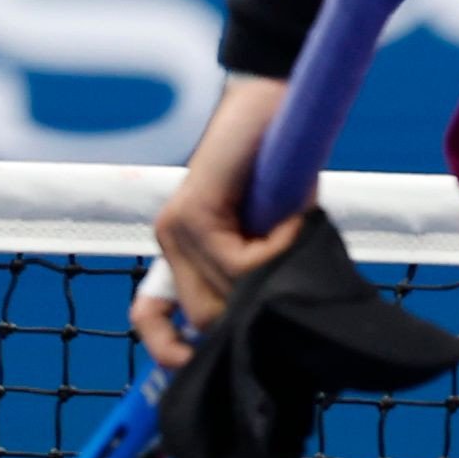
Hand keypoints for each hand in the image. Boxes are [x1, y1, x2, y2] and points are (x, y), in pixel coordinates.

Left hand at [137, 77, 303, 370]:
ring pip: (223, 293)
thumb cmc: (283, 152)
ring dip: (275, 272)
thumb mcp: (273, 220)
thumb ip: (264, 257)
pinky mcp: (195, 210)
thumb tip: (278, 311)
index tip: (198, 365)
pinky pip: (239, 261)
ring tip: (303, 230)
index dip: (170, 346)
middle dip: (253, 313)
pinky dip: (278, 249)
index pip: (155, 313)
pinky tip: (298, 223)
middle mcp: (170, 239)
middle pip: (204, 315)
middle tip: (298, 276)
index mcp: (182, 246)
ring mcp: (176, 226)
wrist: (275, 92)